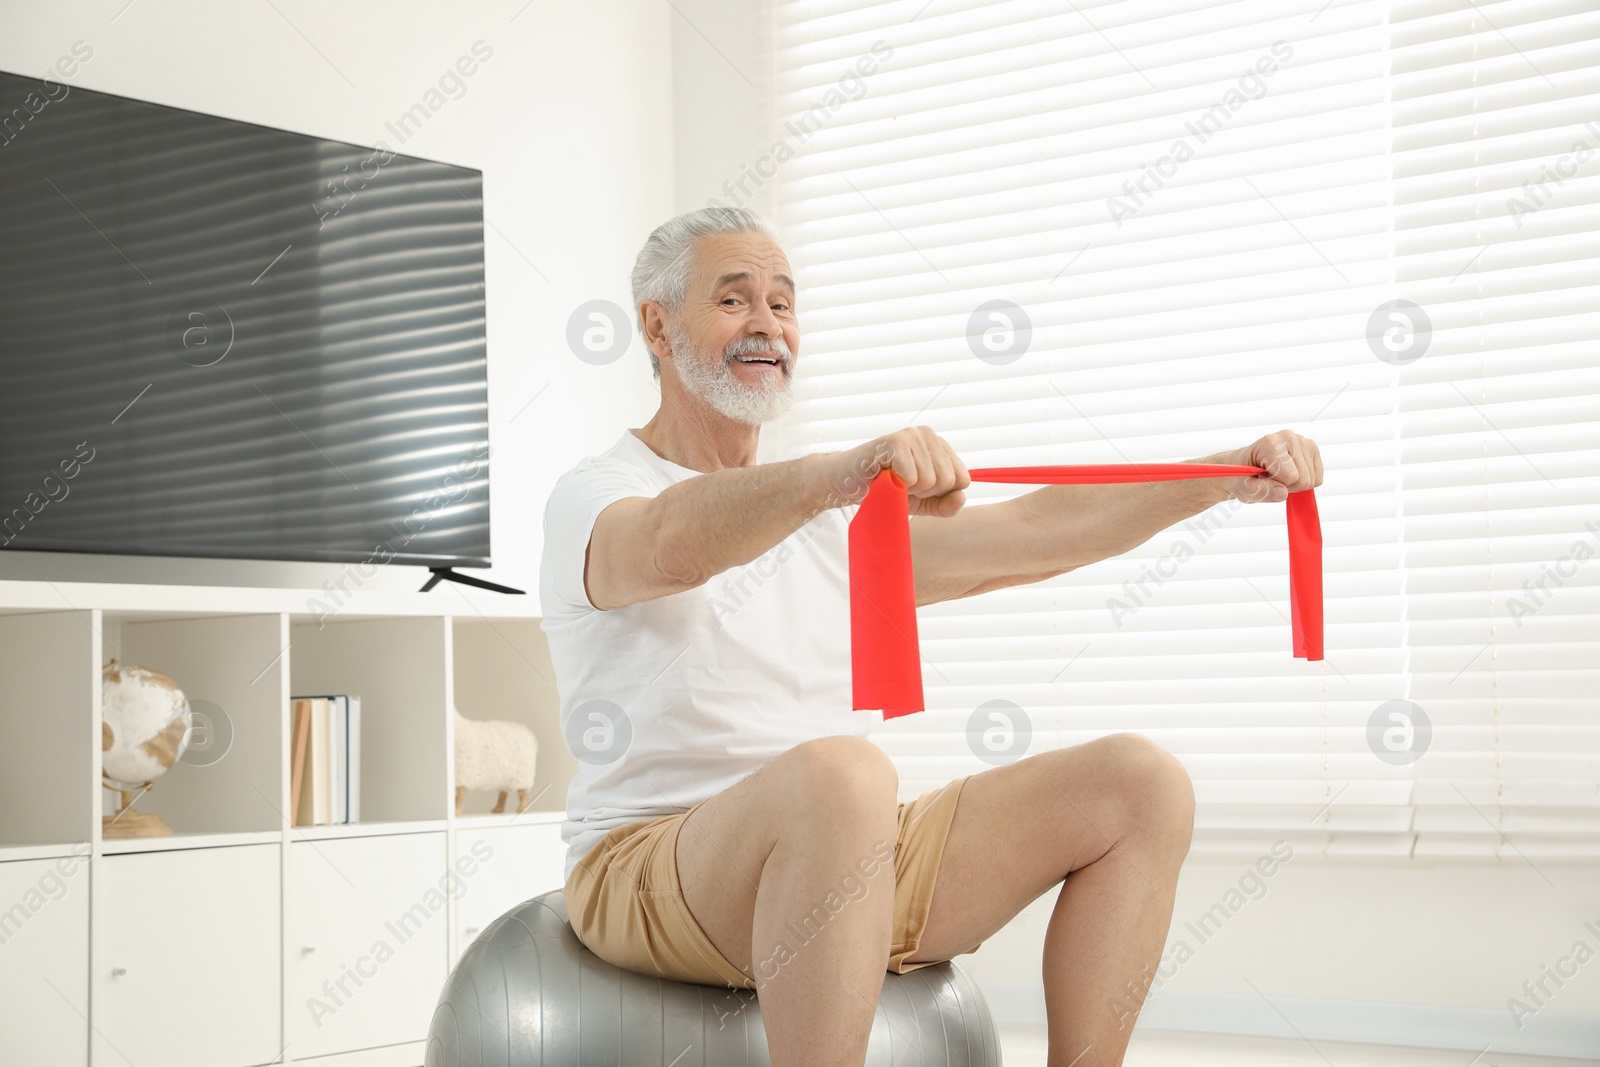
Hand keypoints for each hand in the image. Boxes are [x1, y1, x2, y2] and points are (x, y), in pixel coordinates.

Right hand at [830, 426, 969, 517]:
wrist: (847, 483)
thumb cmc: (885, 490)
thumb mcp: (922, 503)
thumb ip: (945, 504)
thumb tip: (961, 496)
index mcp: (939, 446)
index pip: (963, 479)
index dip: (940, 494)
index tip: (918, 489)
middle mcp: (928, 435)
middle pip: (948, 481)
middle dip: (925, 493)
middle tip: (901, 484)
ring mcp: (912, 435)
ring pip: (930, 480)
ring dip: (908, 489)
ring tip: (891, 479)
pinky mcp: (894, 441)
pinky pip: (911, 477)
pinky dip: (897, 485)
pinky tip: (884, 476)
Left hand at [1223, 429, 1322, 502]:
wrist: (1244, 465)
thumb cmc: (1242, 476)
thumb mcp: (1242, 488)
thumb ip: (1259, 491)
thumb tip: (1282, 493)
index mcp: (1270, 443)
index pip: (1292, 477)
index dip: (1278, 486)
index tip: (1263, 479)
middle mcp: (1288, 437)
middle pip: (1304, 480)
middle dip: (1288, 486)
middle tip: (1270, 479)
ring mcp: (1302, 441)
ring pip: (1312, 480)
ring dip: (1295, 483)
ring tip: (1278, 475)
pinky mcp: (1311, 448)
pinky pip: (1317, 478)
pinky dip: (1304, 480)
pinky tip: (1289, 472)